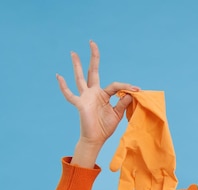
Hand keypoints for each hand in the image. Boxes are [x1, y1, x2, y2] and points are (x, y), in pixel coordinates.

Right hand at [56, 40, 138, 165]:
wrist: (95, 139)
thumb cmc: (105, 128)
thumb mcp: (117, 114)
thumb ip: (123, 103)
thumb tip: (131, 93)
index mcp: (103, 95)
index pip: (115, 85)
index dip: (126, 86)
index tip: (138, 89)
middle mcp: (93, 93)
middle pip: (92, 71)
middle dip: (93, 58)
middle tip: (92, 42)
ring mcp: (85, 97)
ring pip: (80, 78)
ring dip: (77, 65)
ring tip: (73, 52)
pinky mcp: (80, 104)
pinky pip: (70, 94)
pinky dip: (63, 86)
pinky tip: (59, 76)